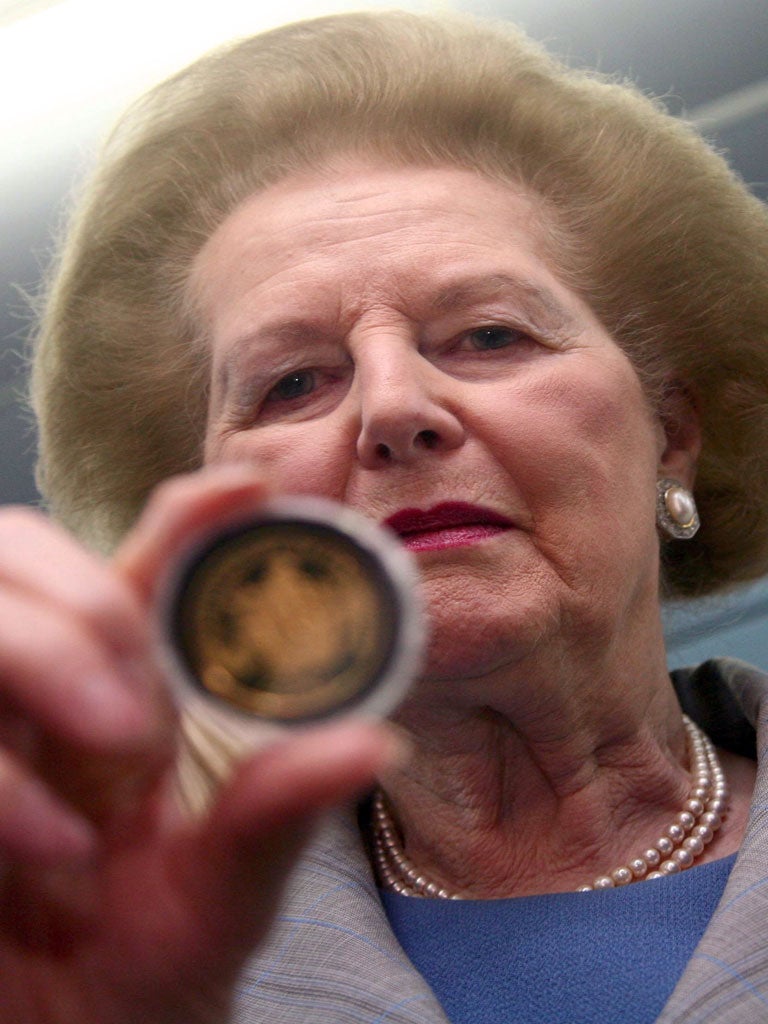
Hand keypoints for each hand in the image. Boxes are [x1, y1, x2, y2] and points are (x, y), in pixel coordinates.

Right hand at [0, 467, 398, 1022]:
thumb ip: (279, 812)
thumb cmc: (146, 965)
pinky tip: (56, 851)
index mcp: (132, 686)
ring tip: (116, 746)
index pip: (156, 557)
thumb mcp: (224, 890)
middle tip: (138, 713)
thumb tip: (375, 741)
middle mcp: (51, 686)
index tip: (253, 482)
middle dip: (86, 606)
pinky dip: (3, 780)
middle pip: (27, 553)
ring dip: (38, 652)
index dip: (197, 509)